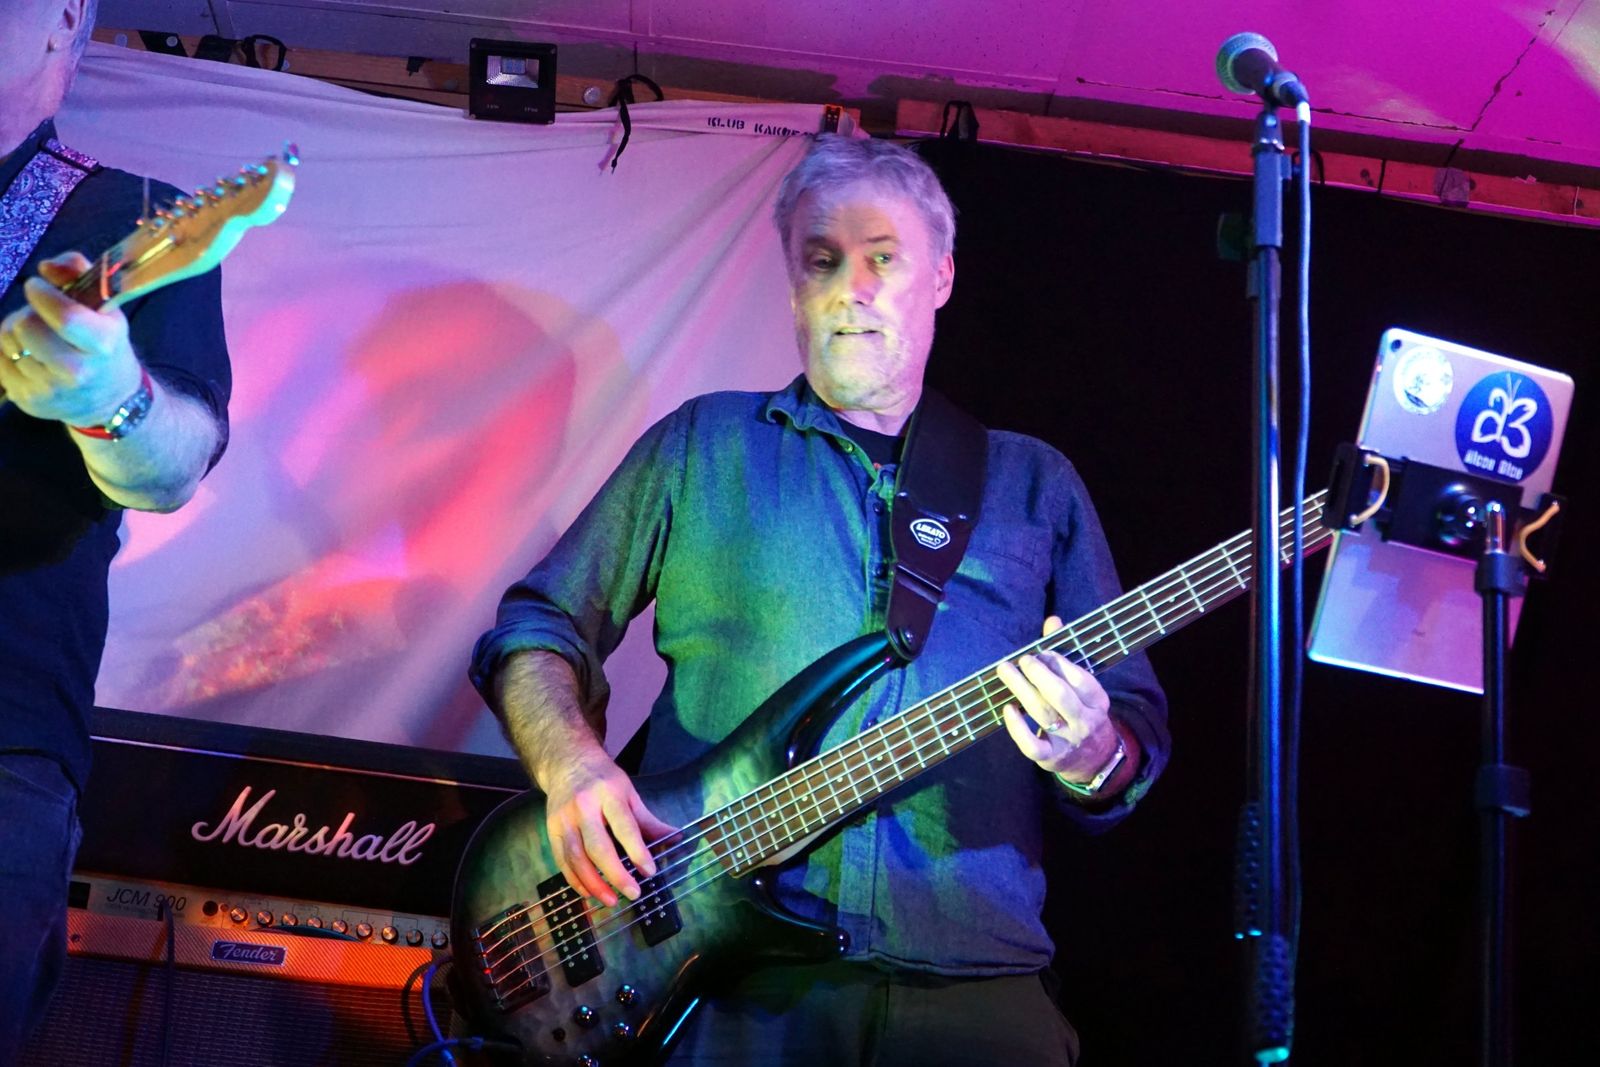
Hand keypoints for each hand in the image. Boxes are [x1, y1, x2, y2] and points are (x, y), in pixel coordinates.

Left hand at [0, 253, 142, 424]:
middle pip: (25, 326)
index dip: (43, 295)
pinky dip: (7, 351)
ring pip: (6, 340)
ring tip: (34, 337)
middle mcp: (77, 372)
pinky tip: (26, 355)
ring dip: (14, 331)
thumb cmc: (105, 347)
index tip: (38, 287)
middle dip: (27, 314)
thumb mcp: (107, 310)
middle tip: (38, 317)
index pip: (65, 316)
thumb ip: (79, 275)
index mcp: (103, 345)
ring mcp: (49, 389)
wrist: (111, 400)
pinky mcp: (27, 399)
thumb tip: (46, 267)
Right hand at [539, 746, 677, 907]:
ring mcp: (563, 820)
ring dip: (593, 884)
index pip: (624, 826)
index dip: (637, 850)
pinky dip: (575, 881)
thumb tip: (675, 838)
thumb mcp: (629, 792)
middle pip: (597, 846)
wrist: (566, 763)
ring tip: (611, 901)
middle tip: (633, 893)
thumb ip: (648, 819)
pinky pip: (562, 861)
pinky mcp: (551, 830)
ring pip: (576, 858)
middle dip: (615, 874)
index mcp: (608, 794)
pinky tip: (589, 894)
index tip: (650, 871)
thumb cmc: (603, 780)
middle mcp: (583, 807)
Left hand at [998, 615, 1120, 778]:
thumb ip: (1065, 655)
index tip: (1042, 651)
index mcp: (1097, 701)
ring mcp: (1068, 741)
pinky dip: (1018, 728)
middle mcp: (1085, 721)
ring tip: (1005, 671)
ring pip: (1044, 715)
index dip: (1060, 663)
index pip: (1081, 680)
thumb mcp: (1081, 688)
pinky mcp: (1051, 758)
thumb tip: (1052, 620)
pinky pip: (1032, 745)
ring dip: (1022, 690)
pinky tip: (1007, 709)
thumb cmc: (1081, 712)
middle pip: (1061, 696)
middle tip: (1022, 660)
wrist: (1094, 760)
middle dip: (1040, 674)